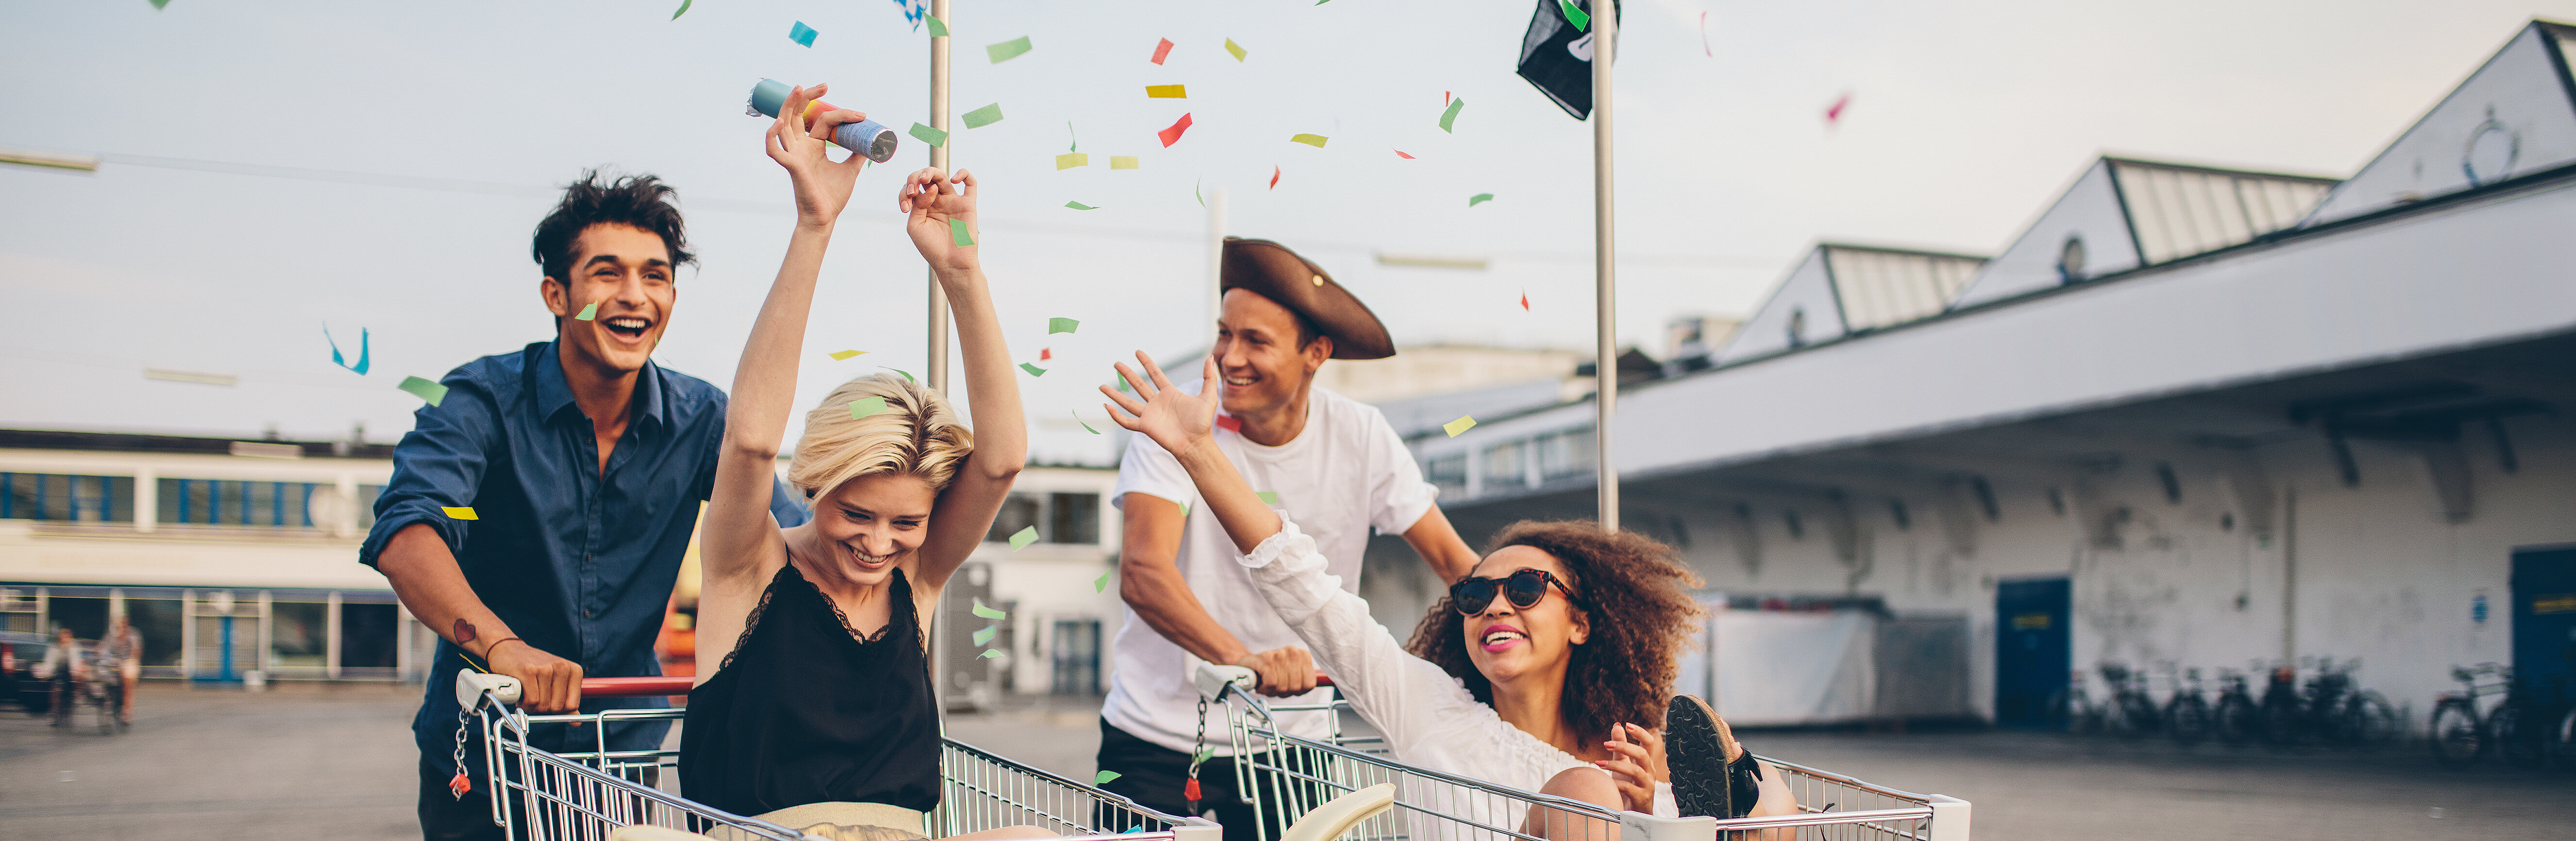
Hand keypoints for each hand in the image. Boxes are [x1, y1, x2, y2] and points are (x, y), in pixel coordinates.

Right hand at [488, 639, 584, 712]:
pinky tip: (520, 691)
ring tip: (527, 692)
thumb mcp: (555, 683)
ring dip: (531, 705)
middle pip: (556, 707)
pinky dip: (523, 702)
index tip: (548, 700)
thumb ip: (566, 703)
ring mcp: (545, 668)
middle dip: (542, 708)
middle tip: (534, 696)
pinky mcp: (528, 671)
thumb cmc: (534, 670)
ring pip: (542, 705)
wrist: (509, 651)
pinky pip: (531, 701)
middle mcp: (562, 667)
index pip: (571, 705)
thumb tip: (577, 722)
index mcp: (574, 670)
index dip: (557, 709)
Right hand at [763, 82, 868, 228]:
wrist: (826, 216)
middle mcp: (801, 147)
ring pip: (783, 124)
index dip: (841, 114)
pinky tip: (779, 123)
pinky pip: (773, 150)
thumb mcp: (850, 169)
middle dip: (807, 97)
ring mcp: (793, 155)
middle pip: (798, 114)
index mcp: (813, 146)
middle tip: (824, 86)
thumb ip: (857, 154)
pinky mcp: (790, 166)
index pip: (823, 120)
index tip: (861, 115)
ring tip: (799, 89)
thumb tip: (872, 141)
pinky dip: (772, 136)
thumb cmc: (833, 195)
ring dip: (789, 105)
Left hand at [898, 166, 978, 271]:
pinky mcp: (968, 204)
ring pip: (943, 176)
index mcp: (923, 206)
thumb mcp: (915, 226)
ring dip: (931, 173)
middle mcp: (937, 201)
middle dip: (916, 177)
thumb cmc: (932, 247)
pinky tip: (954, 179)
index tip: (905, 207)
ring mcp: (952, 201)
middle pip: (926, 178)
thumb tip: (931, 188)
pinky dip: (964, 174)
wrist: (951, 263)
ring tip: (926, 180)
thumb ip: (918, 205)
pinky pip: (971, 183)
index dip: (905, 191)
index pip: (913, 188)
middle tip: (913, 189)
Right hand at [1102, 352, 1219, 458]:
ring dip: (1115, 394)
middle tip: (1116, 363)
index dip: (1147, 364)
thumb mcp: (1208, 396)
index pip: (1155, 375)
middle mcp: (1157, 403)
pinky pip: (1127, 421)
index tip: (1138, 353)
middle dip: (1127, 374)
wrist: (1196, 443)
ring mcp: (1150, 415)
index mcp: (1170, 394)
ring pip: (1128, 402)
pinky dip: (1116, 415)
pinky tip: (1106, 407)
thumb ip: (1209, 377)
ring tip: (1101, 386)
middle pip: (1139, 385)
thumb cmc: (1203, 423)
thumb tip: (1210, 357)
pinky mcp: (1145, 427)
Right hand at [1233, 646, 1317, 697]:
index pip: (1309, 684)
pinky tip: (1261, 681)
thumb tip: (1332, 681)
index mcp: (1303, 655)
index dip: (1298, 691)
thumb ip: (1306, 680)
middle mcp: (1293, 651)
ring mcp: (1279, 654)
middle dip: (1284, 691)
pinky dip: (1265, 688)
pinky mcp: (1265, 659)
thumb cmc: (1271, 674)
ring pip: (1283, 686)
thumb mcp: (1292, 676)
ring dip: (1273, 690)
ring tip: (1267, 682)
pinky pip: (1272, 683)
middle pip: (1296, 687)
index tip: (1288, 686)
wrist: (1247, 667)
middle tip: (1275, 685)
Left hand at [1597, 722, 1666, 812]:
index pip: (1649, 743)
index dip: (1640, 733)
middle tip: (1606, 744)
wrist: (1634, 814)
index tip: (1627, 724)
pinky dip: (1616, 784)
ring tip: (1598, 763)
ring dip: (1615, 765)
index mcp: (1646, 763)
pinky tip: (1606, 783)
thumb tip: (1617, 725)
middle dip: (1624, 747)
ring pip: (1635, 771)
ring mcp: (1647, 786)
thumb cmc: (1629, 788)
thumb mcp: (1624, 765)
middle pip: (1643, 754)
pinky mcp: (1642, 799)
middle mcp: (1649, 772)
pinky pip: (1630, 789)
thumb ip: (1621, 747)